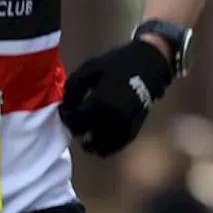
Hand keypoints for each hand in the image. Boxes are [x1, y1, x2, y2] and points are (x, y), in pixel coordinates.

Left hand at [59, 38, 174, 156]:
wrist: (148, 65)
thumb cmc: (117, 64)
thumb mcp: (90, 68)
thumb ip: (74, 86)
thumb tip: (65, 105)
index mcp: (101, 102)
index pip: (75, 121)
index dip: (66, 117)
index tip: (64, 110)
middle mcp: (113, 118)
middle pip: (84, 136)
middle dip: (75, 129)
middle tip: (73, 119)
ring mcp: (124, 127)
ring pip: (99, 148)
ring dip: (88, 142)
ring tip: (84, 130)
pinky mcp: (133, 131)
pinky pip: (114, 148)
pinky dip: (103, 146)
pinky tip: (97, 136)